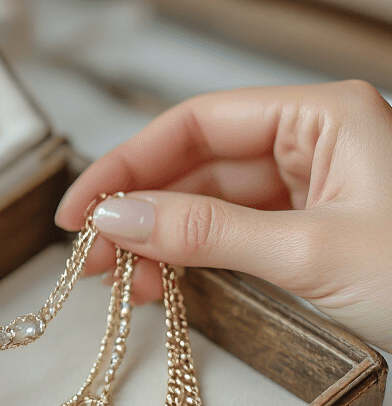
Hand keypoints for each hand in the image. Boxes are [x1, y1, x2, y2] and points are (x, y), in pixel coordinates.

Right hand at [56, 80, 391, 350]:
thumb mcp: (308, 254)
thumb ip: (206, 233)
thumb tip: (119, 219)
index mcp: (323, 116)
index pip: (198, 122)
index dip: (129, 164)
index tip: (82, 209)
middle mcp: (317, 141)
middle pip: (201, 163)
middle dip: (143, 211)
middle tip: (92, 260)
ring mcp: (318, 187)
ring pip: (216, 204)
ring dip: (168, 243)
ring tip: (131, 288)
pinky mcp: (319, 230)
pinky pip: (242, 235)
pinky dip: (203, 261)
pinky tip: (172, 286)